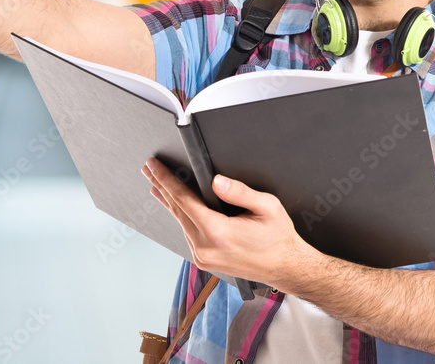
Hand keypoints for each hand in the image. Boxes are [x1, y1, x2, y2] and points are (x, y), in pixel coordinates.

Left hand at [142, 158, 312, 287]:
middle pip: (176, 210)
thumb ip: (239, 191)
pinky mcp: (204, 260)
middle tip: (148, 168)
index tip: (154, 166)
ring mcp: (202, 257)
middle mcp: (205, 247)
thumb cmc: (279, 238)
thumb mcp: (267, 207)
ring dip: (168, 201)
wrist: (286, 268)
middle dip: (162, 186)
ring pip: (180, 221)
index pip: (183, 199)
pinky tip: (174, 206)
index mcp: (218, 233)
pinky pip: (187, 232)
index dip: (166, 179)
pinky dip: (180, 216)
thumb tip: (215, 181)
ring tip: (156, 183)